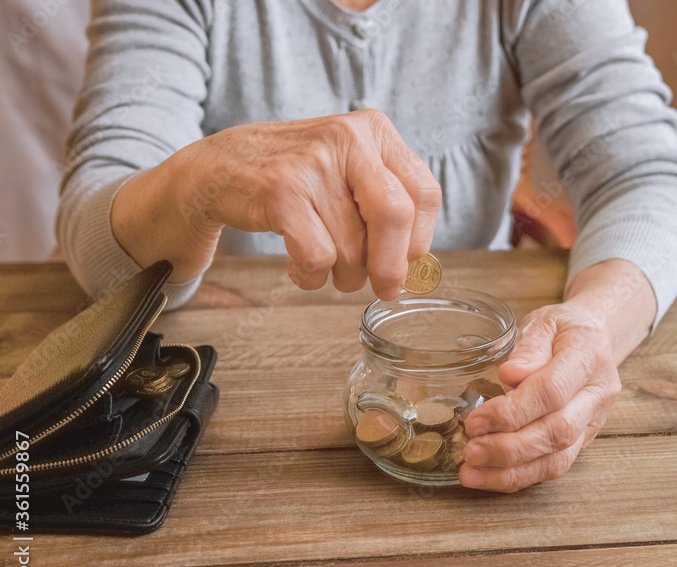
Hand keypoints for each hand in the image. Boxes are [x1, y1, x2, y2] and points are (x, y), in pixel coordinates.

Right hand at [112, 109, 440, 298]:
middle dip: (391, 266)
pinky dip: (311, 276)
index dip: (420, 239)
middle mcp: (347, 137)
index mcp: (373, 130)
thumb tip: (416, 266)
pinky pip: (318, 257)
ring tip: (325, 266)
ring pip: (352, 246)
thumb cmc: (293, 179)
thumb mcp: (348, 172)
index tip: (408, 264)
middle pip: (395, 216)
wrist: (215, 170)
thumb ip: (385, 206)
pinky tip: (300, 267)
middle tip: (384, 288)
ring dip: (343, 275)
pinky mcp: (281, 192)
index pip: (423, 193)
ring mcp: (312, 163)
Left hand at [459, 302, 621, 491]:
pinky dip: (519, 477)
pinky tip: (489, 476)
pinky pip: (554, 467)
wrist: (595, 338)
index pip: (552, 391)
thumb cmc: (564, 328)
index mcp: (589, 356)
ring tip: (472, 472)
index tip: (476, 420)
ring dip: (511, 471)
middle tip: (470, 450)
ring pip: (558, 459)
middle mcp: (598, 394)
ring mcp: (594, 422)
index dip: (512, 411)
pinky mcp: (583, 442)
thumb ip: (529, 347)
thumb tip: (511, 375)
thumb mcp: (544, 322)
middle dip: (509, 447)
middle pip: (557, 432)